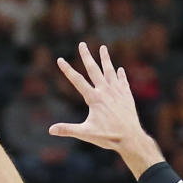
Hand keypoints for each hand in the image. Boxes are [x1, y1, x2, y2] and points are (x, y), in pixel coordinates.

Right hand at [52, 43, 162, 176]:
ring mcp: (118, 92)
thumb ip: (68, 130)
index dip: (67, 70)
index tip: (60, 59)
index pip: (77, 81)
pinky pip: (123, 82)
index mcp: (94, 99)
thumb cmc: (108, 136)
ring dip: (106, 59)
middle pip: (94, 70)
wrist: (131, 138)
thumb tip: (51, 130)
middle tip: (82, 44)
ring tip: (103, 48)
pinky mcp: (127, 96)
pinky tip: (120, 70)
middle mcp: (106, 91)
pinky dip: (120, 75)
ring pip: (110, 71)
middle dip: (86, 56)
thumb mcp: (86, 134)